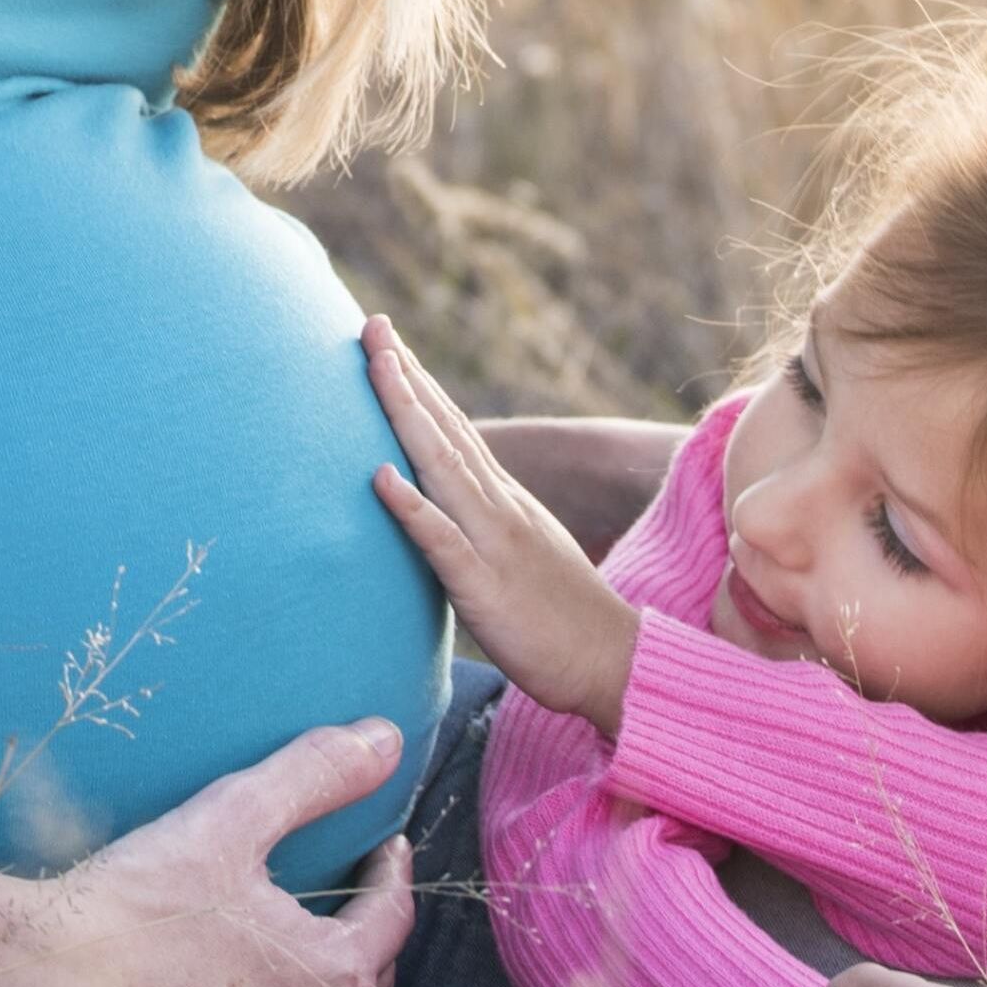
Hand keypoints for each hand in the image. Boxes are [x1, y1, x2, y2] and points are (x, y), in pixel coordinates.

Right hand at [0, 720, 416, 986]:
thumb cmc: (131, 912)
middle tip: (349, 884)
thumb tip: (385, 739)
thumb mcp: (231, 821)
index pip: (394, 917)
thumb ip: (314, 776)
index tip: (384, 844)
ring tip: (302, 936)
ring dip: (326, 980)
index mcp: (335, 976)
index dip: (391, 873)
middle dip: (367, 927)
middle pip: (369, 975)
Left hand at [362, 315, 640, 735]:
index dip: (420, 386)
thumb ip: (486, 530)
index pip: (457, 433)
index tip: (387, 342)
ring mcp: (494, 543)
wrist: (616, 662)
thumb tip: (449, 516)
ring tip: (375, 366)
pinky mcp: (486, 588)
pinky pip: (444, 542)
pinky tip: (381, 477)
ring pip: (443, 467)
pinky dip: (412, 507)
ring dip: (407, 414)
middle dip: (406, 376)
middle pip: (446, 432)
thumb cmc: (565, 623)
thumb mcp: (522, 560)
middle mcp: (500, 510)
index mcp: (506, 504)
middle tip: (370, 324)